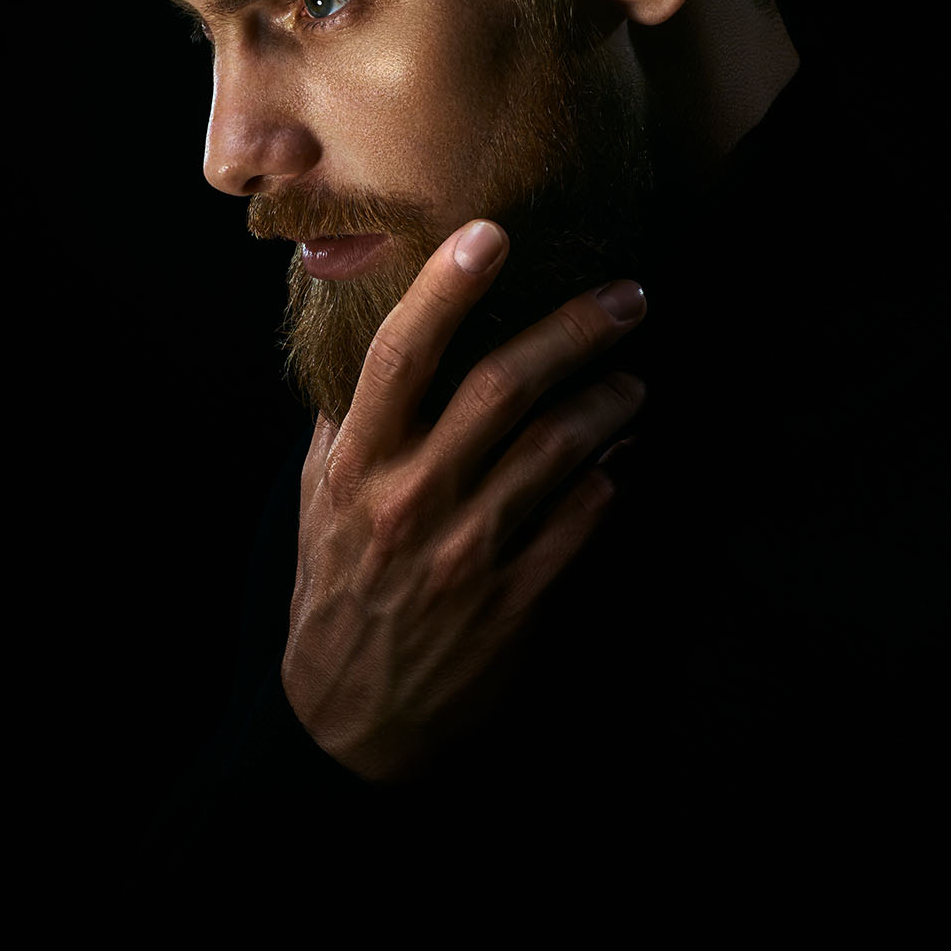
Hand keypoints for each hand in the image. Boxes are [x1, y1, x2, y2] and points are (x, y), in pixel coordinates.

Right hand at [282, 219, 646, 781]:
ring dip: (612, 400)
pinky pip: (585, 517)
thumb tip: (353, 321)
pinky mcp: (515, 600)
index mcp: (355, 466)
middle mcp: (410, 500)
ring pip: (561, 446)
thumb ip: (344, 417)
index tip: (490, 233)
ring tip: (635, 380)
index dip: (444, 289)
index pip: (398, 357)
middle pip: (503, 386)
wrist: (349, 717)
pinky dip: (615, 476)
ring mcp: (467, 551)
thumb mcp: (315, 499)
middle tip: (629, 296)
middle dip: (578, 329)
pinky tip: (627, 454)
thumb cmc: (336, 588)